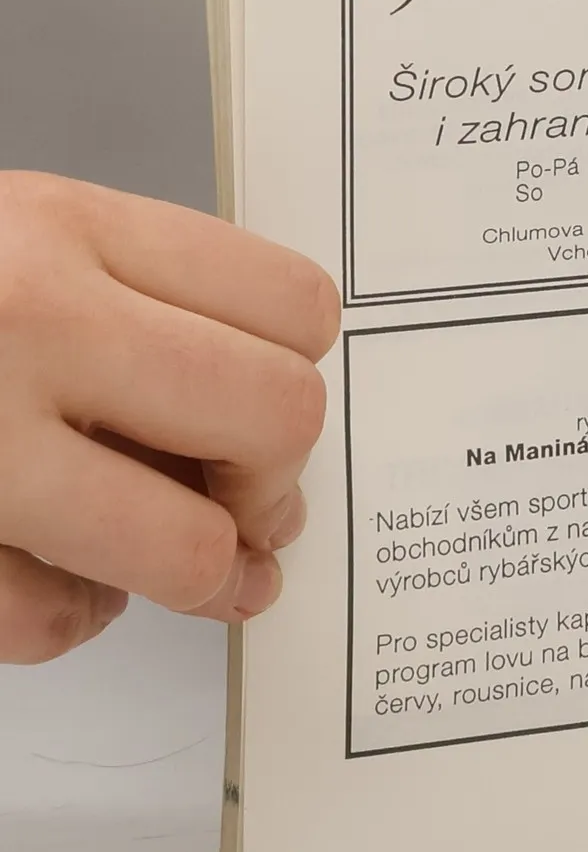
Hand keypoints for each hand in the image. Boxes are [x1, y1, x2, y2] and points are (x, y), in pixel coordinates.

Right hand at [0, 174, 338, 662]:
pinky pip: (56, 624)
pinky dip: (67, 620)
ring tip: (177, 567)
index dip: (295, 374)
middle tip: (240, 503)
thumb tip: (266, 457)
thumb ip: (132, 315)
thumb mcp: (10, 250)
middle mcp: (26, 319)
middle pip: (275, 419)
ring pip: (187, 548)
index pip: (291, 305)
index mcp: (58, 228)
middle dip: (270, 482)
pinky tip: (40, 577)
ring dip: (195, 574)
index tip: (261, 411)